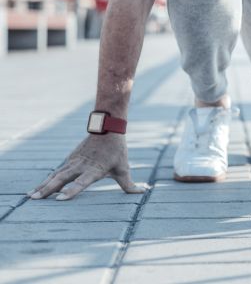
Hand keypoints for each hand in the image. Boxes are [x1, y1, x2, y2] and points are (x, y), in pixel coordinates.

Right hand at [29, 134, 145, 200]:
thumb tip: (143, 193)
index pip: (81, 182)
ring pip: (56, 175)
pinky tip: (38, 188)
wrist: (107, 128)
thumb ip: (129, 184)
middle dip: (48, 189)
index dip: (71, 191)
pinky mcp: (70, 159)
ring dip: (43, 185)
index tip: (59, 199)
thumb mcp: (123, 168)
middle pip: (62, 179)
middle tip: (35, 199)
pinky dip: (46, 179)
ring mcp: (73, 162)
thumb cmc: (116, 151)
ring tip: (31, 196)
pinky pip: (57, 171)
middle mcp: (81, 166)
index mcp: (94, 170)